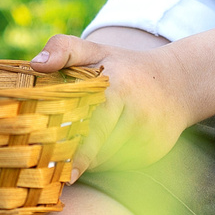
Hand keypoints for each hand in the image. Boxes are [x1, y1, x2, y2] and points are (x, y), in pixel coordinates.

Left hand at [29, 32, 197, 173]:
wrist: (177, 83)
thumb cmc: (124, 67)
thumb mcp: (96, 50)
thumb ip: (64, 49)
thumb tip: (37, 63)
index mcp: (118, 87)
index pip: (87, 122)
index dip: (67, 141)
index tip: (50, 157)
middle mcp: (137, 113)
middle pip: (95, 146)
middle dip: (74, 157)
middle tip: (54, 166)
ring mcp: (148, 134)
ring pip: (106, 160)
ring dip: (88, 161)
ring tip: (73, 154)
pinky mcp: (154, 150)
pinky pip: (120, 165)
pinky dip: (105, 162)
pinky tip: (98, 151)